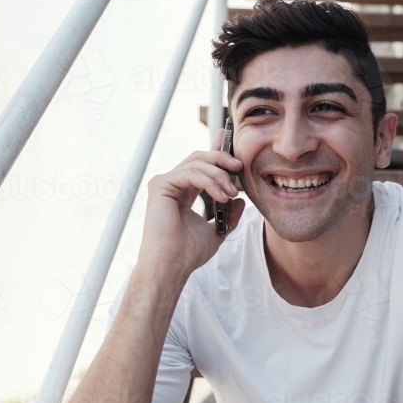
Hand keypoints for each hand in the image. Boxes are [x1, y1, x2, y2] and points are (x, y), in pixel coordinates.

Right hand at [137, 130, 244, 278]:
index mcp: (183, 192)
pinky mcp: (160, 185)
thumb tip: (241, 201)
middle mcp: (173, 185)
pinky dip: (209, 182)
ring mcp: (165, 183)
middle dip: (222, 159)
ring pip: (197, 163)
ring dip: (219, 176)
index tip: (228, 138)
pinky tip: (221, 196)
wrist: (173, 265)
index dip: (215, 149)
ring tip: (231, 193)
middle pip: (200, 158)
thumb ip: (229, 216)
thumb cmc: (189, 253)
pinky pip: (190, 173)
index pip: (201, 165)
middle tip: (240, 166)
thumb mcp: (218, 231)